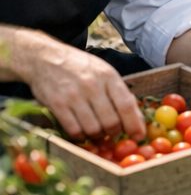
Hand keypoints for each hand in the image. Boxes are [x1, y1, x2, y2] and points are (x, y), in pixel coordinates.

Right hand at [24, 38, 144, 141]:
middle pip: (111, 121)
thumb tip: (136, 117)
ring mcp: (74, 96)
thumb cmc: (81, 67)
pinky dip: (80, 136)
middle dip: (115, 132)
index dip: (134, 124)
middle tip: (113, 132)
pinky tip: (82, 131)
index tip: (139, 136)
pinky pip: (73, 130)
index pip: (126, 104)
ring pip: (93, 129)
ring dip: (97, 136)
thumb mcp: (104, 72)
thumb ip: (119, 93)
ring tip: (97, 131)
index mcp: (108, 76)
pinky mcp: (57, 105)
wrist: (46, 58)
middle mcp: (93, 86)